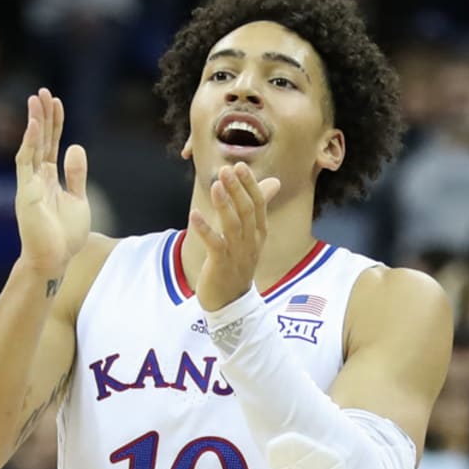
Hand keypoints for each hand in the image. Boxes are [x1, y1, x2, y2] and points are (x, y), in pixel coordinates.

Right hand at [15, 88, 90, 271]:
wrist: (54, 260)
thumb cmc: (64, 235)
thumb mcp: (77, 199)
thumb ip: (76, 175)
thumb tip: (75, 146)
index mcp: (49, 178)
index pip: (51, 143)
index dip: (54, 122)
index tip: (56, 101)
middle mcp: (36, 177)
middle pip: (40, 139)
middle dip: (42, 115)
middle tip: (43, 91)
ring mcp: (30, 184)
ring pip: (31, 146)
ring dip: (34, 122)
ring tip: (36, 99)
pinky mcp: (26, 193)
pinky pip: (26, 163)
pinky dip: (29, 143)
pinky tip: (33, 125)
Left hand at [189, 163, 279, 312]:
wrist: (231, 302)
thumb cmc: (238, 263)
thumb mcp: (251, 235)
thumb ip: (258, 207)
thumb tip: (274, 181)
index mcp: (259, 233)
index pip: (258, 204)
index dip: (249, 185)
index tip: (239, 166)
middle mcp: (251, 242)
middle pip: (247, 211)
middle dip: (237, 189)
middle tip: (226, 169)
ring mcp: (237, 254)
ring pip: (233, 226)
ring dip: (224, 204)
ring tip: (215, 185)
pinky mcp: (221, 265)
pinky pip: (214, 244)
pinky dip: (205, 229)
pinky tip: (194, 215)